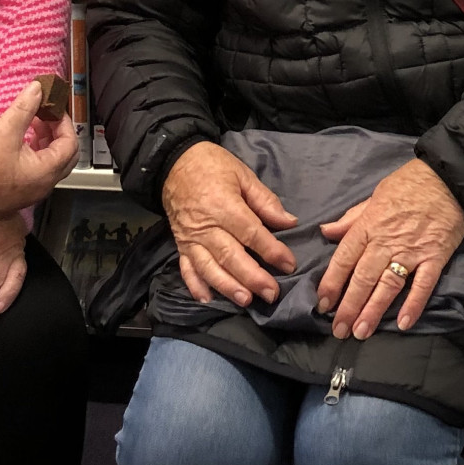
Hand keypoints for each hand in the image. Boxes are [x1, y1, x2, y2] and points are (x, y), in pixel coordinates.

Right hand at [0, 80, 78, 225]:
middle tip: (48, 116)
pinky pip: (37, 173)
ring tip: (34, 124)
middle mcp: (43, 186)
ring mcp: (30, 193)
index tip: (54, 108)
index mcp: (45, 173)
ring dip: (47, 143)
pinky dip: (36, 155)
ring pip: (51, 165)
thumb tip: (38, 89)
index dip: (65, 122)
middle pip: (65, 156)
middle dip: (59, 133)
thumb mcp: (5, 130)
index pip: (70, 144)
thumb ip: (25, 107)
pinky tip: (22, 143)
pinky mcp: (17, 194)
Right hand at [163, 141, 297, 307]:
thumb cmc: (213, 166)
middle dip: (252, 277)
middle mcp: (206, 226)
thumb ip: (265, 201)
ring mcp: (191, 238)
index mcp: (224, 205)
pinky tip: (207, 300)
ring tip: (245, 300)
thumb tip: (289, 222)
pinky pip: (186, 268)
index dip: (271, 250)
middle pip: (231, 256)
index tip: (289, 264)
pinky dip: (195, 285)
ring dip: (227, 286)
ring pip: (209, 267)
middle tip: (271, 294)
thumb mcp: (243, 175)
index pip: (251, 233)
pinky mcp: (180, 245)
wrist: (173, 164)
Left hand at [316, 159, 463, 339]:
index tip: (322, 304)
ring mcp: (412, 251)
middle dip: (349, 306)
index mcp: (369, 225)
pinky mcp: (435, 257)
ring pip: (388, 286)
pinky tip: (404, 323)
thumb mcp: (374, 196)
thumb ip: (352, 219)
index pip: (345, 258)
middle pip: (363, 278)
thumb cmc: (409, 184)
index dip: (332, 283)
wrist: (449, 177)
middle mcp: (387, 241)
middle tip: (338, 330)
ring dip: (373, 311)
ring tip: (361, 332)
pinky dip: (414, 305)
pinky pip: (423, 285)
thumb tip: (326, 232)